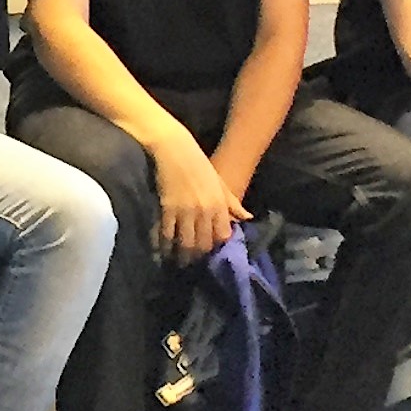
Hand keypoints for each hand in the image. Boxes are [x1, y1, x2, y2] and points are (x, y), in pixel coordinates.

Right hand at [148, 136, 247, 266]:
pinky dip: (165, 244)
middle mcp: (205, 210)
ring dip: (182, 254)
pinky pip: (167, 233)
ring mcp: (186, 210)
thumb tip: (247, 218)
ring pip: (187, 242)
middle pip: (204, 243)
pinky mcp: (168, 208)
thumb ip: (233, 203)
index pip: (223, 236)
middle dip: (198, 255)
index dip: (216, 246)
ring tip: (177, 260)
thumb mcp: (219, 182)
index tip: (210, 252)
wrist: (174, 148)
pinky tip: (163, 248)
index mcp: (220, 204)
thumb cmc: (198, 163)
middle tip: (192, 262)